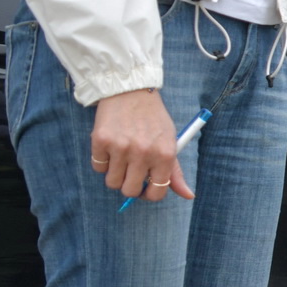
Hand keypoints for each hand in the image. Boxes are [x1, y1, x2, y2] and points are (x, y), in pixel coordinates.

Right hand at [91, 87, 190, 201]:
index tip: (145, 188)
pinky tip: (110, 148)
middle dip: (130, 186)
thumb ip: (175, 171)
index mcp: (165, 155)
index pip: (156, 193)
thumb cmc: (153, 119)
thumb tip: (188, 196)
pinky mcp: (101, 140)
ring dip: (115, 175)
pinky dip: (103, 162)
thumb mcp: (170, 142)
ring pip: (112, 182)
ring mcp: (120, 147)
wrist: (130, 91)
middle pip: (130, 191)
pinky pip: (98, 167)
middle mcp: (143, 153)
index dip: (149, 195)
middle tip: (131, 174)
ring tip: (121, 159)